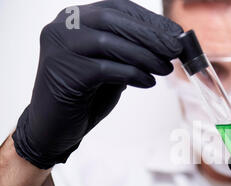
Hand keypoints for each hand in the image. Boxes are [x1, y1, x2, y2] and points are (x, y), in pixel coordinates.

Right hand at [13, 0, 182, 168]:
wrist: (55, 128)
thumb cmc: (86, 96)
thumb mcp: (111, 66)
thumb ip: (130, 51)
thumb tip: (168, 44)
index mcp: (76, 18)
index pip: (117, 8)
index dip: (149, 20)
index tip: (175, 33)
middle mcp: (63, 25)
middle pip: (113, 20)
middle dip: (151, 35)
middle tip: (176, 49)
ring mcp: (59, 47)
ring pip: (110, 42)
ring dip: (145, 56)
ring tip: (165, 68)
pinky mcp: (63, 71)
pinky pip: (105, 69)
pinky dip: (132, 74)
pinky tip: (148, 82)